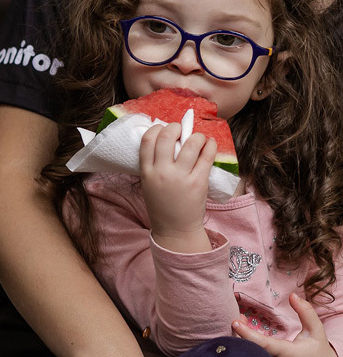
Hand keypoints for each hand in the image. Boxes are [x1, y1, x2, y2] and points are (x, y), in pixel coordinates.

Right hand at [138, 123, 214, 252]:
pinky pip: (206, 157)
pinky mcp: (198, 182)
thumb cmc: (161, 205)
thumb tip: (166, 142)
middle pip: (166, 137)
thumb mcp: (148, 184)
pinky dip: (210, 145)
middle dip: (175, 127)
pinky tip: (210, 143)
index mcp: (147, 172)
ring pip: (190, 144)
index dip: (156, 128)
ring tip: (198, 137)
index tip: (162, 128)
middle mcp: (162, 172)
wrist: (175, 228)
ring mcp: (181, 177)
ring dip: (196, 135)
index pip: (147, 140)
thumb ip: (153, 165)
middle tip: (181, 129)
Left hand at [232, 293, 341, 356]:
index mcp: (289, 353)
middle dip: (240, 336)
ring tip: (240, 325)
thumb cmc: (317, 350)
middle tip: (237, 320)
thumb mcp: (316, 331)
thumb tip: (293, 295)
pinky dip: (247, 351)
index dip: (248, 334)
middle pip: (252, 352)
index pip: (265, 345)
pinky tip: (244, 338)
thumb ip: (306, 312)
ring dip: (242, 343)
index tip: (235, 322)